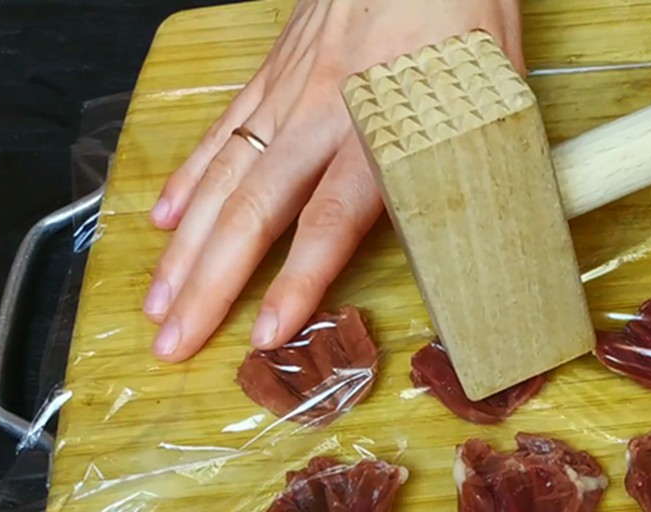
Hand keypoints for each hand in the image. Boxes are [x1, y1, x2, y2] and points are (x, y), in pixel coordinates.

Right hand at [143, 0, 523, 361]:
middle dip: (209, 283)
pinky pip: (223, 130)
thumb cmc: (463, 16)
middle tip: (173, 341)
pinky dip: (189, 177)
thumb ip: (476, 173)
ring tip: (158, 299)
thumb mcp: (491, 101)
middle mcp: (321, 115)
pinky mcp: (273, 70)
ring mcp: (288, 92)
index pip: (328, 221)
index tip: (265, 333)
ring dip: (185, 245)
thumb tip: (487, 245)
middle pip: (253, 212)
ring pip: (223, 178)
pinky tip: (165, 217)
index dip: (296, 282)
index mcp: (382, 131)